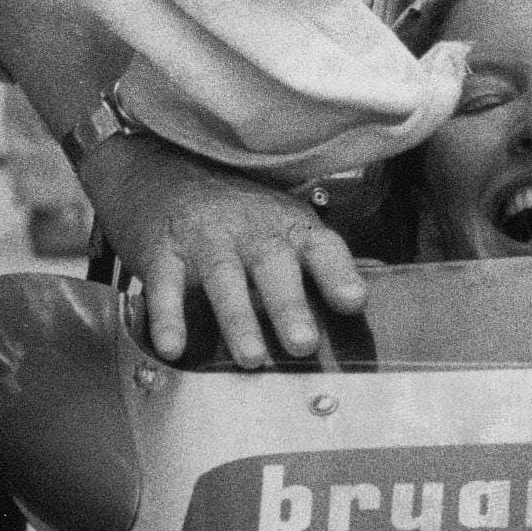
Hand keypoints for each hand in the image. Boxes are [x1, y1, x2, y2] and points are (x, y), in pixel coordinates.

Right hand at [77, 134, 366, 366]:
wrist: (166, 172)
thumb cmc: (238, 215)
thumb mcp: (283, 227)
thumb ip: (319, 265)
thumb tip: (368, 297)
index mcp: (288, 228)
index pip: (320, 248)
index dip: (339, 274)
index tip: (354, 302)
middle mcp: (251, 231)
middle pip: (273, 265)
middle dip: (289, 305)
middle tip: (304, 344)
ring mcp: (206, 239)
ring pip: (224, 277)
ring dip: (238, 318)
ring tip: (251, 357)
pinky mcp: (163, 252)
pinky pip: (165, 285)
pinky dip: (167, 316)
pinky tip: (173, 345)